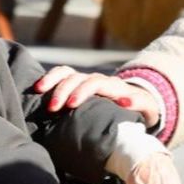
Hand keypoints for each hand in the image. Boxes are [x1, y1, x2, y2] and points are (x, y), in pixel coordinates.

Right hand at [33, 66, 161, 128]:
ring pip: (67, 72)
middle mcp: (98, 80)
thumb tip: (126, 100)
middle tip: (53, 108)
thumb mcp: (147, 109)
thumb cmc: (141, 111)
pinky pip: (61, 75)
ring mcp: (86, 81)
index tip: (71, 105)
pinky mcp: (77, 84)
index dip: (83, 91)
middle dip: (63, 89)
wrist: (138, 103)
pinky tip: (37, 88)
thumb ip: (139, 104)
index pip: (96, 83)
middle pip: (78, 77)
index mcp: (114, 86)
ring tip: (38, 91)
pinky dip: (49, 78)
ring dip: (52, 80)